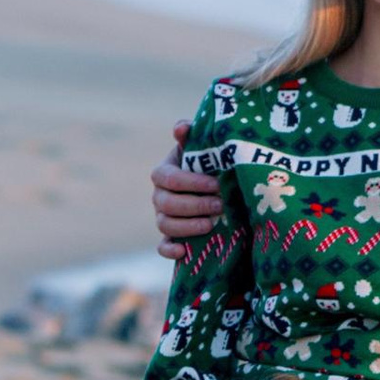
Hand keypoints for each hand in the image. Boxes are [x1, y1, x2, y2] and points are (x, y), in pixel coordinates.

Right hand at [152, 120, 223, 259]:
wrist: (217, 187)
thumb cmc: (209, 164)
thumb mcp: (202, 148)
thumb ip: (192, 135)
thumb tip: (181, 128)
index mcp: (165, 173)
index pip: (168, 178)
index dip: (191, 183)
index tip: (216, 184)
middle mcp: (160, 196)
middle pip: (166, 204)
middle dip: (194, 206)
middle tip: (220, 206)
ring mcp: (163, 218)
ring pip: (165, 225)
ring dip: (187, 227)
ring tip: (211, 225)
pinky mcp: (171, 238)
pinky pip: (162, 247)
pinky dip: (169, 251)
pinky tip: (184, 251)